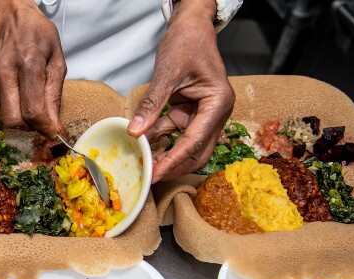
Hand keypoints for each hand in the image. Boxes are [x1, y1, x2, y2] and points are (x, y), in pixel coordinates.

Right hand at [0, 0, 66, 138]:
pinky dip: (15, 107)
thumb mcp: (57, 62)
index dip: (44, 127)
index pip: (32, 109)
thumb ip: (54, 96)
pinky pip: (3, 108)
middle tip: (43, 123)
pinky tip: (21, 92)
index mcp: (28, 63)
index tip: (53, 132)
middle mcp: (6, 71)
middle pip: (14, 120)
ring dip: (24, 118)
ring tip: (34, 102)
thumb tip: (53, 126)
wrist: (12, 21)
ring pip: (7, 117)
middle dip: (31, 128)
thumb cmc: (39, 38)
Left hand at [128, 0, 234, 182]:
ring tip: (143, 164)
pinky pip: (174, 133)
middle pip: (196, 151)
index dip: (175, 160)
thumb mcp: (167, 72)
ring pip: (185, 146)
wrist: (191, 27)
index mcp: (218, 103)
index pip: (195, 141)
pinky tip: (142, 146)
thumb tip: (135, 131)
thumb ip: (152, 103)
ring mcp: (202, 115)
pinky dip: (159, 140)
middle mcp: (215, 113)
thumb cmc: (187, 43)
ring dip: (165, 155)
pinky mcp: (189, 113)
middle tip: (149, 176)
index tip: (156, 174)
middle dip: (174, 165)